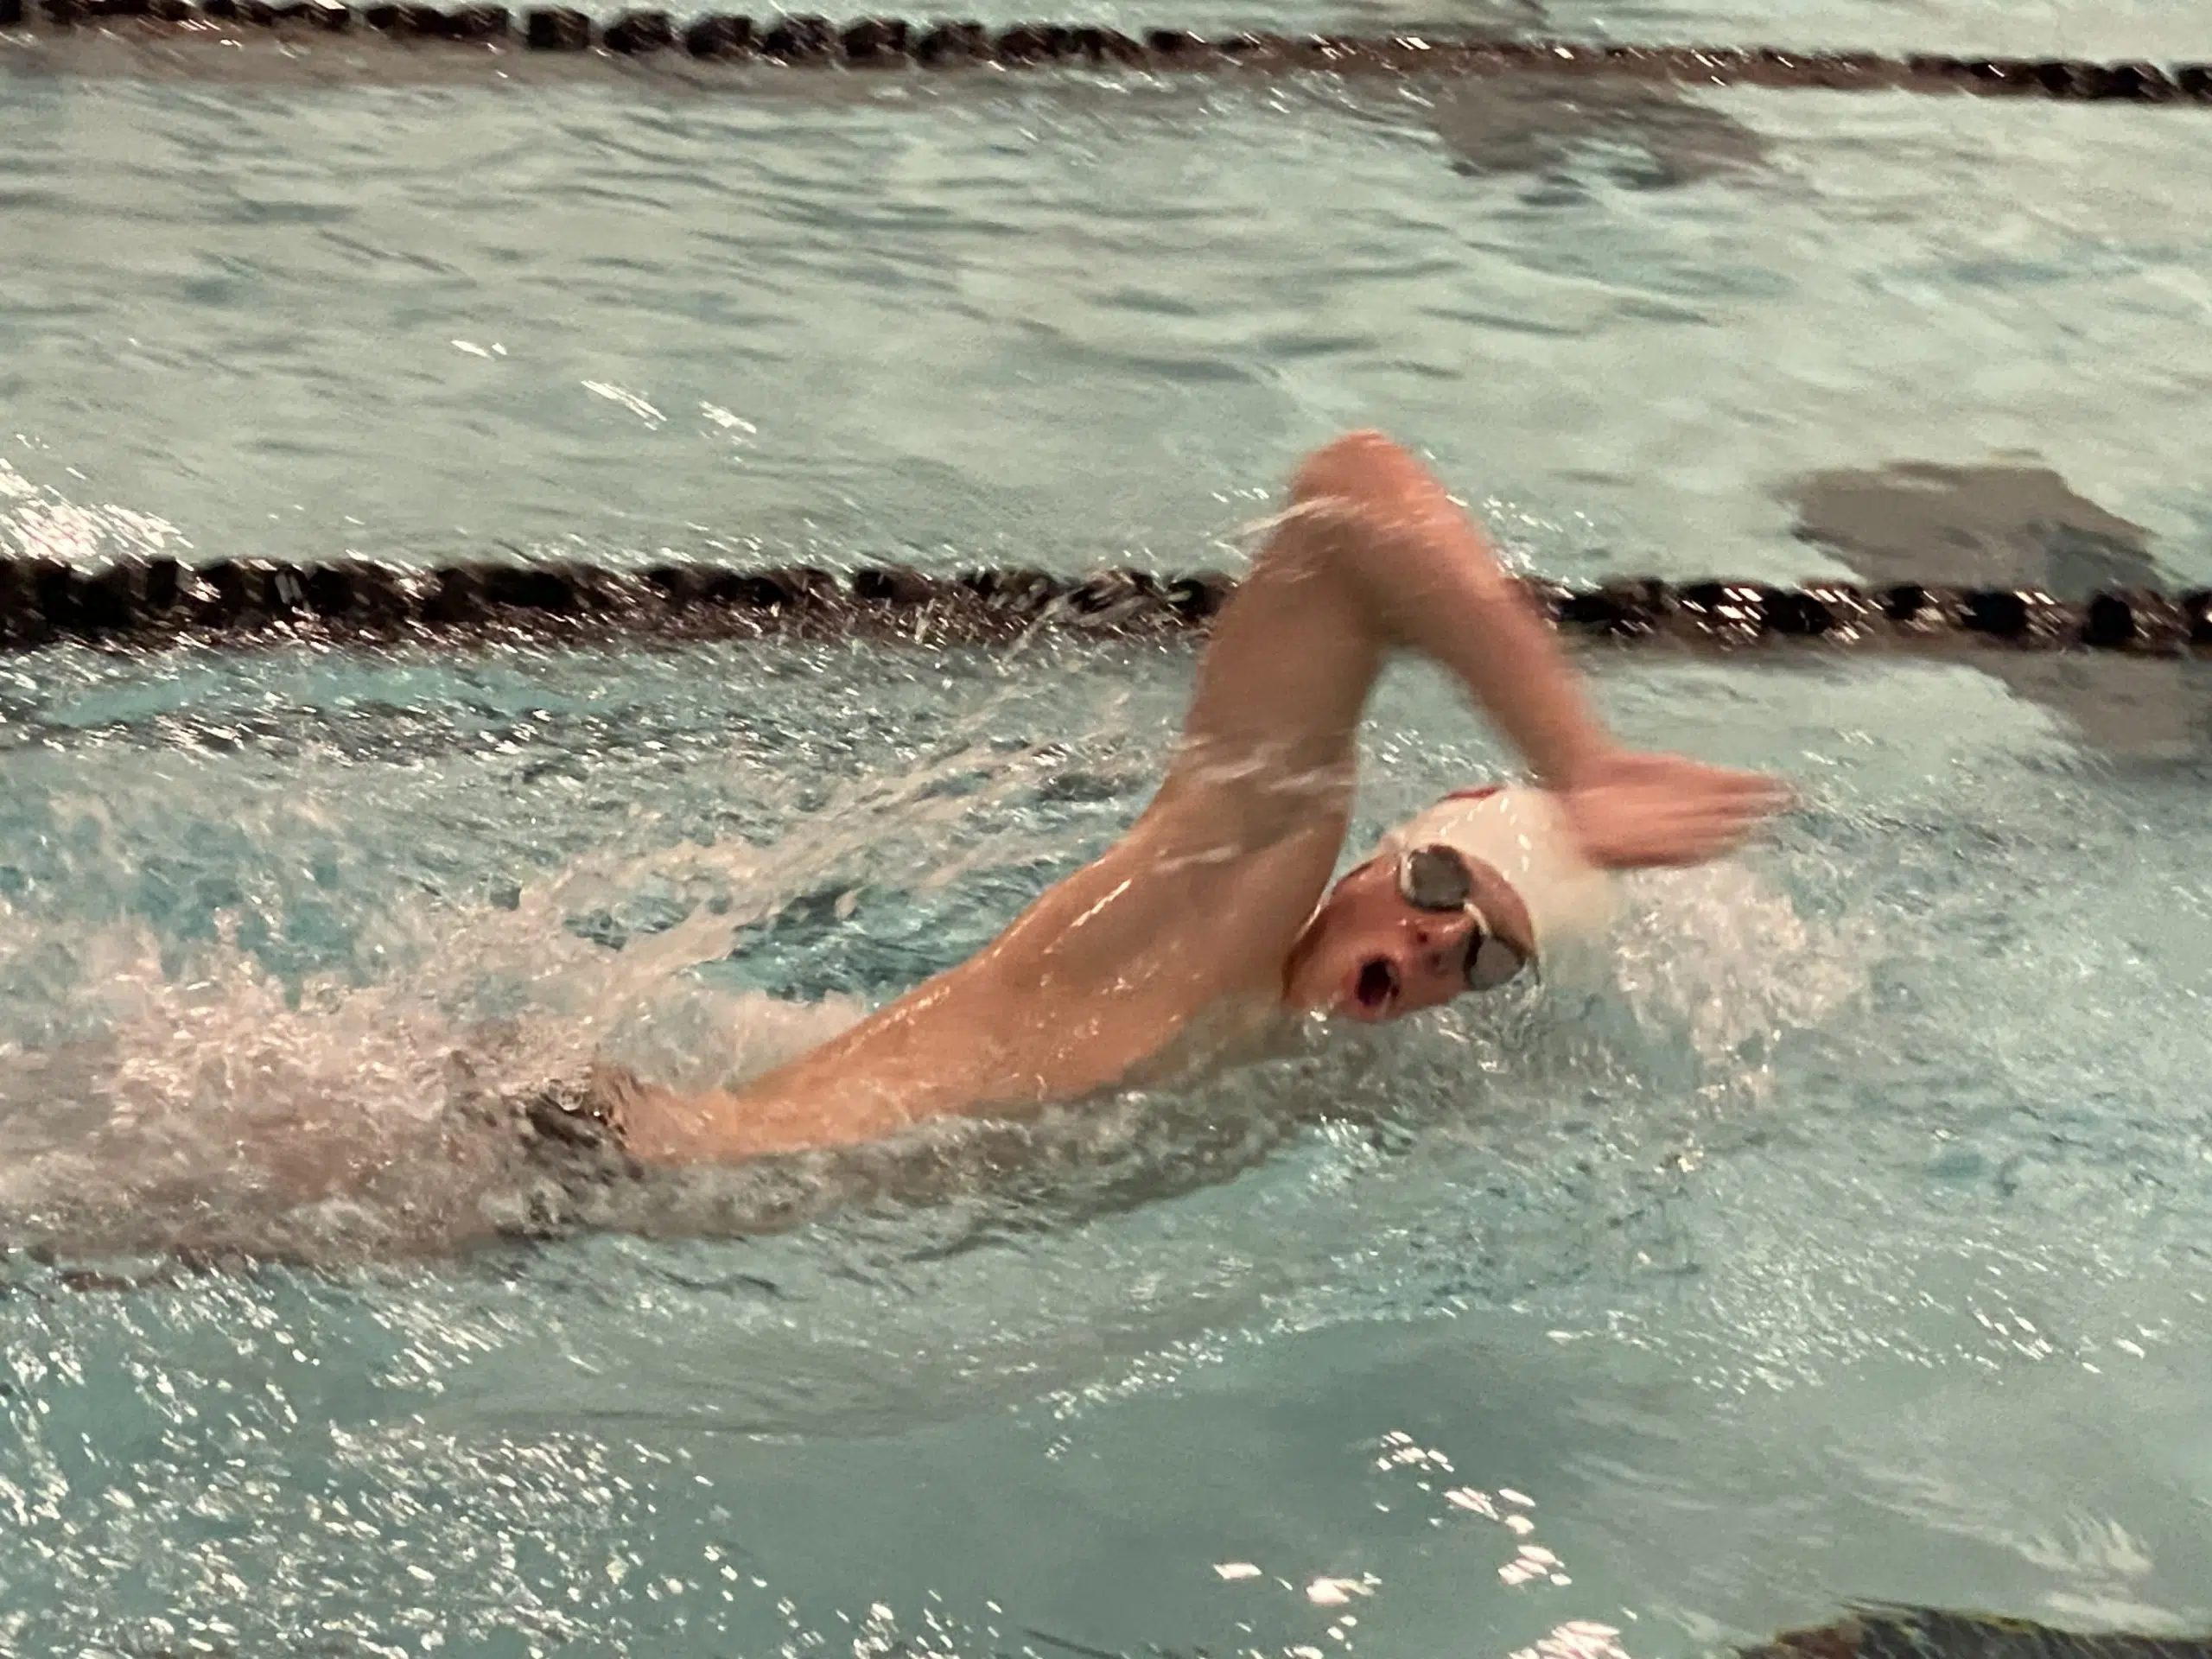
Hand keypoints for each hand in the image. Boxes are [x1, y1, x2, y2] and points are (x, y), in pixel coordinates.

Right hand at [1557, 750, 1790, 869]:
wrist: (1592, 783)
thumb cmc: (1586, 820)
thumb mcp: (1585, 839)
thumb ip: (1594, 846)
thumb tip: (1587, 850)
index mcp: (1663, 847)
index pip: (1695, 847)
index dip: (1713, 842)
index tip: (1734, 838)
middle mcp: (1686, 829)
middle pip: (1722, 828)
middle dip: (1749, 824)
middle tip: (1777, 820)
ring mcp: (1699, 806)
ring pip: (1736, 808)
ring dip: (1764, 806)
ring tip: (1793, 800)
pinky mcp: (1702, 782)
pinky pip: (1735, 785)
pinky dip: (1757, 785)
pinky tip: (1780, 784)